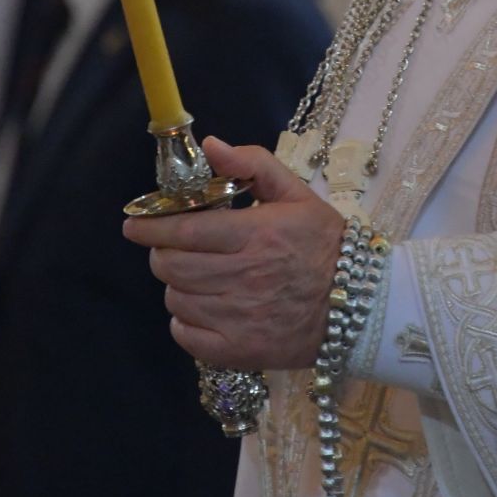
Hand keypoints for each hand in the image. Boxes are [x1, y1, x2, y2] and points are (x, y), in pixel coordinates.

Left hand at [123, 136, 345, 370]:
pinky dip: (185, 323)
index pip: (184, 231)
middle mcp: (244, 277)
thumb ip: (252, 164)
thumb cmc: (326, 245)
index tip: (133, 225)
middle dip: (164, 254)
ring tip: (198, 278)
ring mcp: (240, 319)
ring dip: (178, 286)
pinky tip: (203, 309)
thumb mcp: (296, 194)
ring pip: (177, 300)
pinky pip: (187, 336)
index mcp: (256, 235)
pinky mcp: (241, 351)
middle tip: (174, 249)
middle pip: (172, 267)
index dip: (151, 227)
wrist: (363, 305)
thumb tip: (211, 146)